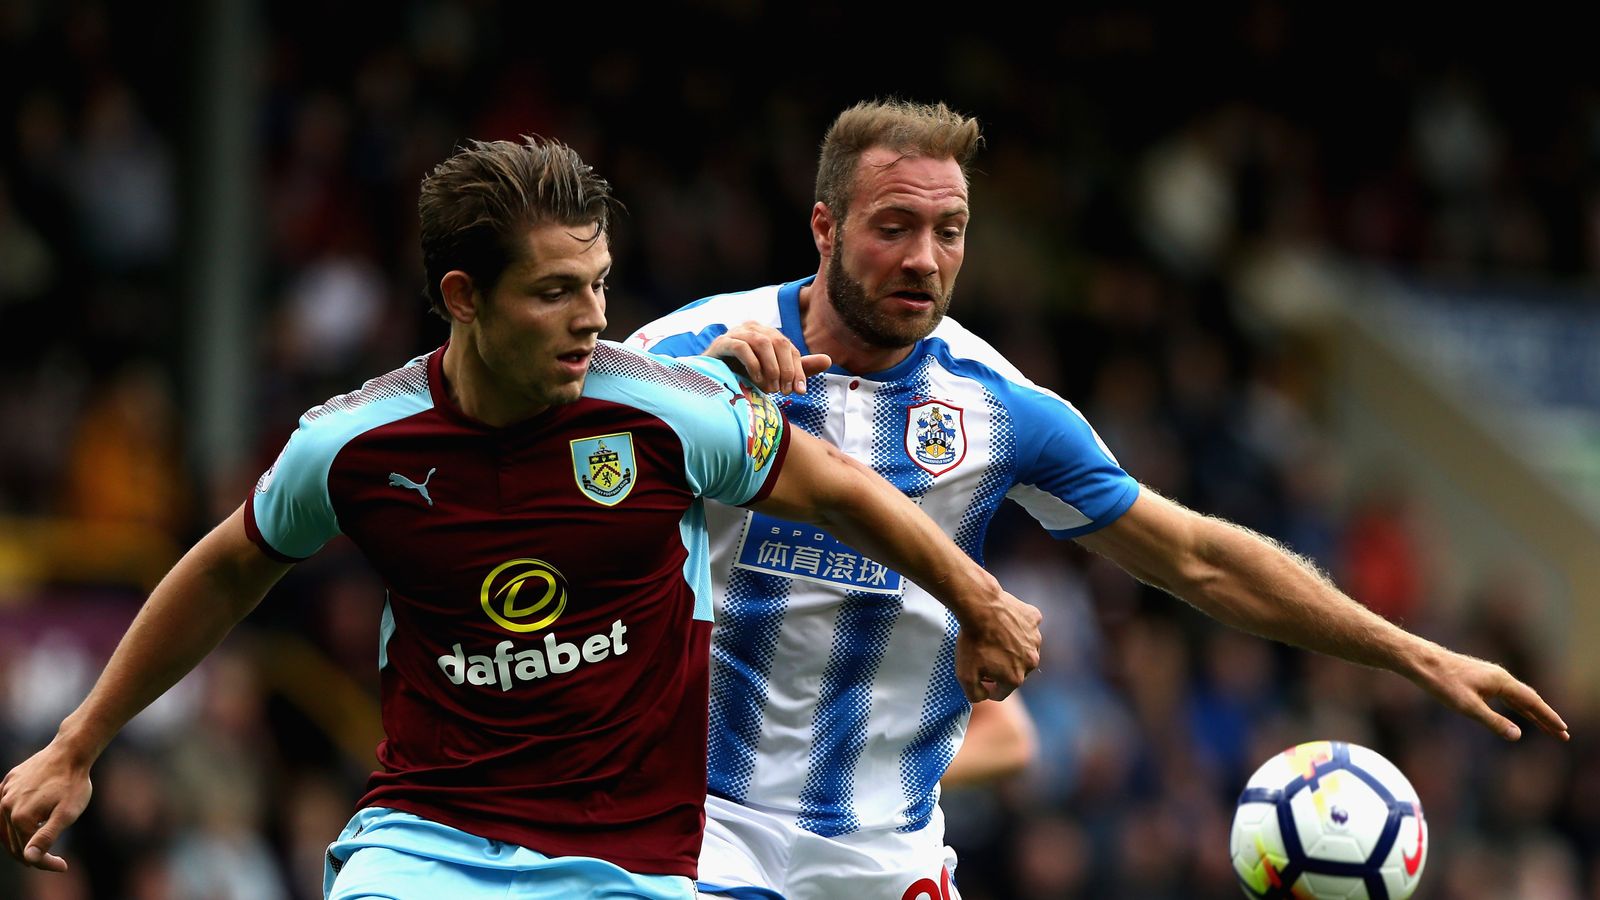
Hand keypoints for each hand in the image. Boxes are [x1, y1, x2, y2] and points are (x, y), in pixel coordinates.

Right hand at [1, 741, 92, 871]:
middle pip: (15, 842)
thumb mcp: (67, 814)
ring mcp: (4, 793)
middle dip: (33, 855)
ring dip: (21, 840)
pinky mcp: (7, 782)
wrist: (71, 751)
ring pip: (7, 827)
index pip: (27, 852)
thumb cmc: (73, 783)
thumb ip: (47, 836)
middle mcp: (5, 806)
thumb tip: (29, 857)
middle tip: (53, 861)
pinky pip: (6, 808)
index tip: (63, 866)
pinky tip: (26, 825)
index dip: (45, 863)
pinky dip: (14, 821)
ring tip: (38, 848)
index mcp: (19, 817)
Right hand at [706, 321, 830, 393]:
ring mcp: (735, 333)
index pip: (790, 348)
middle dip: (786, 370)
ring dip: (771, 368)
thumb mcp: (774, 374)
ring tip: (770, 388)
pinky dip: (753, 365)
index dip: (798, 369)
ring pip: (762, 343)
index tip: (799, 392)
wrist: (710, 382)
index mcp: (767, 333)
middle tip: (784, 392)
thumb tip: (828, 360)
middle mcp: (752, 328)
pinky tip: (756, 381)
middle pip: (779, 342)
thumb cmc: (743, 376)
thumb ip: (799, 368)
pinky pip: (741, 347)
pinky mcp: (721, 342)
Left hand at [954, 590, 1042, 701]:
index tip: (979, 678)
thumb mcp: (964, 676)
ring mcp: (1035, 639)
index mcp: (1016, 678)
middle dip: (1002, 668)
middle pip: (1016, 671)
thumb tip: (986, 695)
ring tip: (994, 638)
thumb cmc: (972, 641)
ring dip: (1013, 648)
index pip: (1002, 692)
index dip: (988, 688)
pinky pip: (1027, 627)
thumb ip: (975, 694)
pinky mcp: (1034, 619)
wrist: (979, 607)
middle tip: (985, 656)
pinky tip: (1004, 623)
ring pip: (1024, 649)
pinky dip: (1019, 626)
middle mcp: (1031, 661)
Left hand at [1413, 647, 1568, 740]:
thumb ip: (1494, 721)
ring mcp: (1490, 676)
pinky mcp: (1481, 678)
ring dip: (1533, 712)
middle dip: (1546, 718)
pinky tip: (1521, 712)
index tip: (1563, 730)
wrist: (1422, 662)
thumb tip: (1518, 736)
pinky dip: (1518, 706)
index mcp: (1501, 681)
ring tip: (1547, 727)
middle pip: (1530, 699)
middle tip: (1562, 734)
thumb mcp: (1468, 707)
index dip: (1548, 717)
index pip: (1532, 702)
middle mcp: (1500, 676)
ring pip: (1518, 697)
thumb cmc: (1442, 683)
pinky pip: (1506, 695)